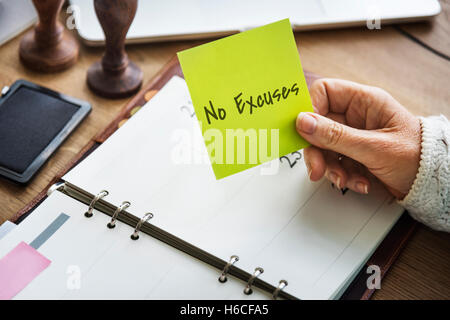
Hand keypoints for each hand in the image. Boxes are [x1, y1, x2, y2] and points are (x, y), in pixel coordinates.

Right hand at [296, 79, 420, 198]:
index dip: (310, 109)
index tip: (303, 131)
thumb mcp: (374, 147)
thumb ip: (335, 135)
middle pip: (318, 125)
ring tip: (345, 180)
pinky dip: (342, 175)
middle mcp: (356, 116)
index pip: (324, 92)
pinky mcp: (353, 154)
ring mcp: (354, 135)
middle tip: (317, 168)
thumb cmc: (417, 156)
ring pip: (324, 146)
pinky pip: (335, 161)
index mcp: (364, 101)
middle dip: (317, 150)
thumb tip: (303, 122)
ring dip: (330, 167)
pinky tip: (358, 182)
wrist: (431, 182)